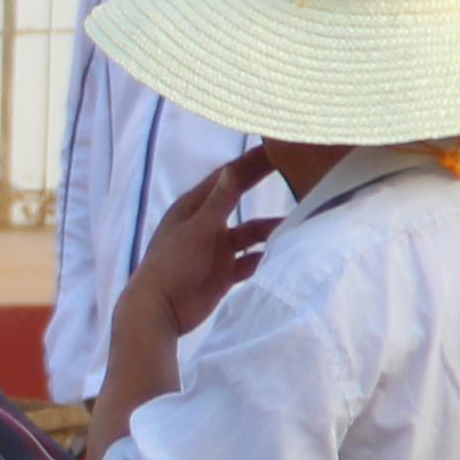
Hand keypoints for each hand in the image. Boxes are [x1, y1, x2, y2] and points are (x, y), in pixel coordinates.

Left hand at [125, 155, 281, 344]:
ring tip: (301, 220)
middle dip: (263, 186)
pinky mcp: (223, 273)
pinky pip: (251, 260)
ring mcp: (216, 249)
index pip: (226, 178)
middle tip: (295, 171)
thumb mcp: (198, 230)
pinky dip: (267, 256)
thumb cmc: (172, 266)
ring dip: (271, 229)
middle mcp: (206, 224)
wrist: (158, 313)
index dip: (251, 162)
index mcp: (193, 208)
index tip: (278, 146)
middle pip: (240, 200)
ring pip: (250, 233)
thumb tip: (234, 167)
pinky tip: (288, 252)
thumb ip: (219, 202)